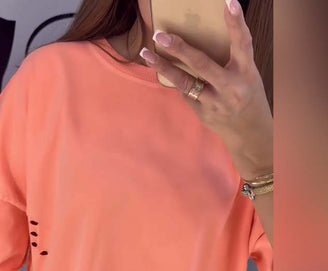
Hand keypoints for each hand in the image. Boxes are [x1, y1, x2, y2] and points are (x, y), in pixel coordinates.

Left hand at [140, 0, 272, 179]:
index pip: (243, 43)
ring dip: (163, 67)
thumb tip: (203, 38)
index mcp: (247, 72)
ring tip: (146, 54)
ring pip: (185, 82)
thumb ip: (232, 60)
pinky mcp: (203, 113)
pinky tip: (172, 75)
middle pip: (202, 64)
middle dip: (180, 49)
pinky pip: (186, 93)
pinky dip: (180, 82)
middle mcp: (231, 87)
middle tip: (160, 35)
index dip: (236, 23)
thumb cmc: (247, 95)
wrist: (249, 132)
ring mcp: (215, 102)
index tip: (229, 2)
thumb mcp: (248, 75)